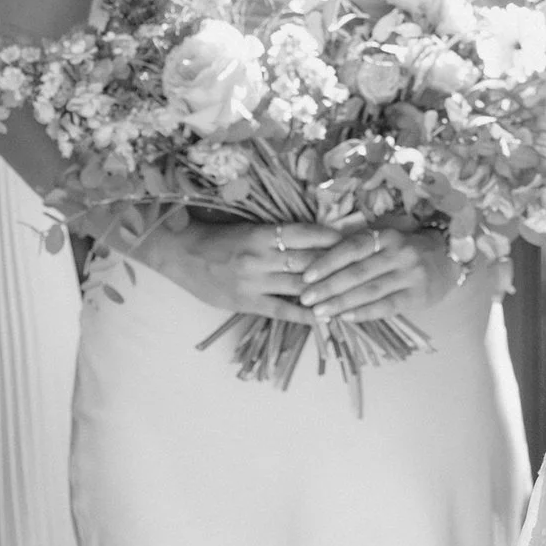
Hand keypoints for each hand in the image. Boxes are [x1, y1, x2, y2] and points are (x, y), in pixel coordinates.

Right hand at [148, 213, 341, 319]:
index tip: (355, 239)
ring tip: (354, 293)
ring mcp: (253, 282)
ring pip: (300, 286)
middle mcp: (260, 256)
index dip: (332, 238)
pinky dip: (306, 315)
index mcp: (261, 233)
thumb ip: (278, 234)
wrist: (181, 254)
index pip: (306, 234)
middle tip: (364, 266)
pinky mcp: (247, 303)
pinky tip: (326, 318)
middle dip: (337, 264)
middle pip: (308, 260)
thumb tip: (316, 236)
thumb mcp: (248, 228)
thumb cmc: (217, 237)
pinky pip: (283, 311)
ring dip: (328, 290)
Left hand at [300, 219, 480, 326]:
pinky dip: (364, 312)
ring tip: (319, 312)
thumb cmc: (406, 252)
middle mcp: (400, 253)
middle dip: (328, 286)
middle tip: (305, 298)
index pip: (352, 247)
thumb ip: (359, 251)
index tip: (306, 276)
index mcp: (387, 235)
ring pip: (369, 291)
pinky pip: (386, 306)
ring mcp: (411, 275)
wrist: (449, 260)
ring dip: (341, 303)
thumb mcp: (386, 242)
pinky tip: (346, 318)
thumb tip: (317, 266)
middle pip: (358, 271)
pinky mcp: (418, 296)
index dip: (328, 261)